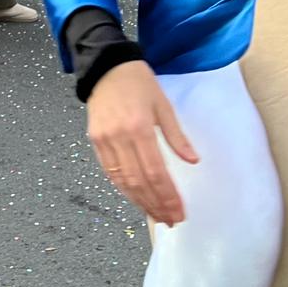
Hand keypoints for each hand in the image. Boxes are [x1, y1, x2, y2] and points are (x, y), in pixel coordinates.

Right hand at [86, 60, 198, 225]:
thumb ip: (176, 135)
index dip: (167, 196)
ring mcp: (104, 141)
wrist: (106, 66)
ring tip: (156, 215)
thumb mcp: (163, 105)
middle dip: (156, 205)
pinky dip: (124, 189)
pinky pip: (110, 172)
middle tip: (171, 220)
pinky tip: (136, 198)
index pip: (156, 172)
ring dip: (140, 202)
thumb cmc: (138, 82)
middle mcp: (119, 138)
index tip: (179, 212)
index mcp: (139, 127)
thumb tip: (193, 161)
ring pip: (122, 181)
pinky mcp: (95, 142)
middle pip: (139, 181)